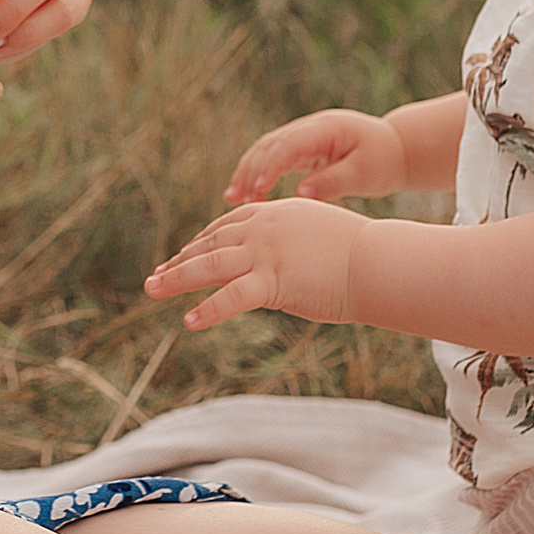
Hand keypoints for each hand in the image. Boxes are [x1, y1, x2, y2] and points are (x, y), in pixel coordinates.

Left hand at [144, 197, 366, 330]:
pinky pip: (232, 297)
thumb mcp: (318, 236)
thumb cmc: (360, 254)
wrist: (381, 262)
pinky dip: (208, 310)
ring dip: (177, 278)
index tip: (184, 254)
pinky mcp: (273, 279)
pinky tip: (188, 321)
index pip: (228, 224)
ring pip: (210, 264)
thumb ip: (291, 245)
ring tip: (152, 289)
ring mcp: (267, 251)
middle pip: (211, 242)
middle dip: (181, 260)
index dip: (202, 241)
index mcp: (276, 212)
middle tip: (156, 275)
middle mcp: (265, 226)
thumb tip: (280, 263)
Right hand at [226, 109, 404, 204]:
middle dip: (249, 169)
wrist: (396, 149)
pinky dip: (258, 174)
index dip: (270, 165)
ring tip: (232, 199)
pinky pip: (273, 158)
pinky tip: (246, 195)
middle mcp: (309, 127)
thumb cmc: (382, 160)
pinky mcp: (302, 148)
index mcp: (326, 128)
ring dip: (247, 172)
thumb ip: (333, 182)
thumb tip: (302, 194)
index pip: (289, 144)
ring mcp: (303, 135)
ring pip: (265, 150)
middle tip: (236, 199)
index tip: (257, 189)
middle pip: (269, 144)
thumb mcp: (364, 174)